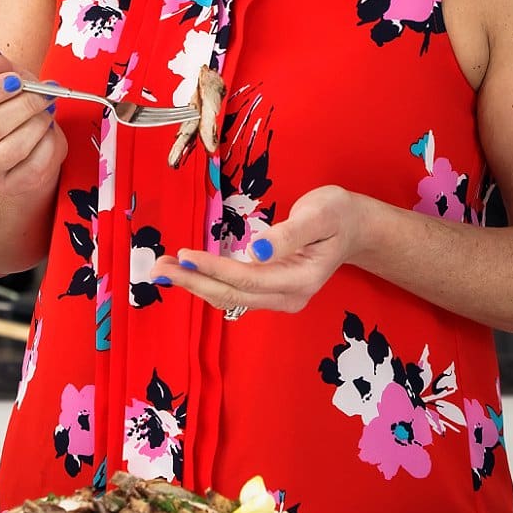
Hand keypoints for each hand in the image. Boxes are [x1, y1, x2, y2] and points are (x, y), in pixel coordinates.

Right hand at [0, 48, 66, 200]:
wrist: (31, 135)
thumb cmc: (14, 104)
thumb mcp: (9, 78)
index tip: (16, 81)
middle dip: (24, 106)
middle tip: (44, 94)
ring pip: (14, 147)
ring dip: (38, 125)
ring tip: (47, 113)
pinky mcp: (9, 185)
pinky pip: (34, 165)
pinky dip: (48, 144)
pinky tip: (49, 133)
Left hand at [152, 185, 372, 315]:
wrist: (353, 227)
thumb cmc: (337, 214)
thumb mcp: (320, 214)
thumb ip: (289, 234)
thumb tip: (256, 251)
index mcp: (301, 279)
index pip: (247, 278)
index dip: (214, 269)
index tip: (185, 255)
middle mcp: (289, 297)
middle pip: (233, 295)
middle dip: (193, 282)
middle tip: (159, 267)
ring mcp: (280, 299)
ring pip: (230, 298)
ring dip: (196, 285)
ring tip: (164, 269)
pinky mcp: (272, 293)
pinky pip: (235, 293)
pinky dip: (208, 283)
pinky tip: (188, 273)